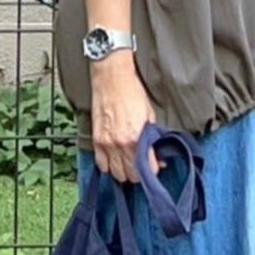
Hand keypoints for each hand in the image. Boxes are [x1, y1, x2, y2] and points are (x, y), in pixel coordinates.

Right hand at [90, 52, 161, 183]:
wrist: (112, 79)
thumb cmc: (133, 93)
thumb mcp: (150, 116)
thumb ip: (153, 138)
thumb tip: (157, 155)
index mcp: (137, 138)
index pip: (147, 169)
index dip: (153, 170)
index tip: (155, 166)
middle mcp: (120, 144)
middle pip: (131, 176)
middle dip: (139, 174)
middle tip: (143, 165)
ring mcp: (106, 144)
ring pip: (116, 174)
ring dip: (124, 172)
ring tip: (129, 163)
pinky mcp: (96, 140)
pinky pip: (101, 165)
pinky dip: (109, 166)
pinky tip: (115, 159)